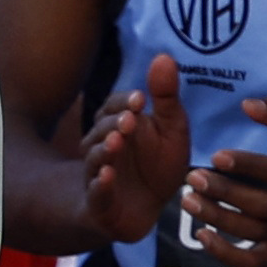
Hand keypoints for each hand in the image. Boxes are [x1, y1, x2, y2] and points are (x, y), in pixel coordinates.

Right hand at [74, 53, 194, 246]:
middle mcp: (104, 146)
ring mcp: (99, 174)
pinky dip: (100, 184)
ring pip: (96, 158)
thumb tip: (164, 55)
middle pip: (103, 130)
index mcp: (120, 125)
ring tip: (116, 142)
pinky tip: (107, 176)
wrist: (143, 210)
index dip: (126, 102)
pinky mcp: (100, 202)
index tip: (142, 99)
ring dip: (105, 150)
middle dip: (115, 124)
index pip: (115, 107)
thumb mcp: (170, 130)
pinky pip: (96, 192)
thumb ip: (166, 97)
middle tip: (129, 120)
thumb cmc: (156, 165)